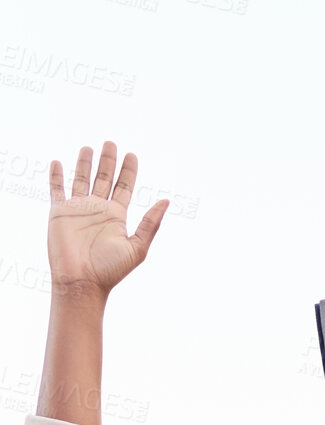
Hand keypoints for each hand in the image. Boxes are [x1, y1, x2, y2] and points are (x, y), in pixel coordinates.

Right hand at [46, 143, 167, 297]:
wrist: (82, 282)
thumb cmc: (110, 269)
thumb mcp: (138, 246)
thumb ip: (150, 223)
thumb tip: (166, 201)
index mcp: (117, 216)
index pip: (124, 187)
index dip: (128, 171)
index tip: (132, 155)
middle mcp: (98, 209)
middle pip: (104, 178)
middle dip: (108, 161)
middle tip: (111, 143)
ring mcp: (78, 209)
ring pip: (81, 180)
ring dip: (85, 164)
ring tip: (88, 148)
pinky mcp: (59, 212)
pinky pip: (57, 190)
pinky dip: (57, 176)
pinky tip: (59, 163)